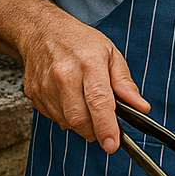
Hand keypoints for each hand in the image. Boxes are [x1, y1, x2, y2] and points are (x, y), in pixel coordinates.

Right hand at [17, 5, 147, 154]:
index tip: (112, 144)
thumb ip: (125, 84)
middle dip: (95, 131)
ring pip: (66, 121)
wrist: (42, 31)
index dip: (106, 126)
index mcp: (88, 63)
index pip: (98, 101)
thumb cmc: (79, 41)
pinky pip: (54, 117)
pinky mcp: (34, 94)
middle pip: (80, 118)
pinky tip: (72, 102)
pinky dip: (66, 118)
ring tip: (88, 108)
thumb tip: (141, 107)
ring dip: (81, 125)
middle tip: (105, 129)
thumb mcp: (111, 55)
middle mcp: (64, 75)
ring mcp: (45, 85)